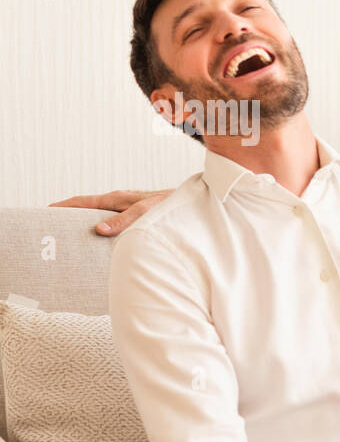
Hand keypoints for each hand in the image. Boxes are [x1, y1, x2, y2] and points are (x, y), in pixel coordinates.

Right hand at [48, 189, 173, 235]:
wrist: (190, 203)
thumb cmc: (169, 204)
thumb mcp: (146, 211)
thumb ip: (124, 220)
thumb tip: (98, 229)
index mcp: (116, 198)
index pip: (83, 201)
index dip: (63, 206)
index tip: (45, 211)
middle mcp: (119, 202)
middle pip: (87, 209)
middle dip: (69, 217)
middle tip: (52, 230)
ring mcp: (126, 209)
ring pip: (100, 216)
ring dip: (86, 224)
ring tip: (73, 240)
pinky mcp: (135, 216)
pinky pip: (113, 223)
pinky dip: (103, 229)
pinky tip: (102, 242)